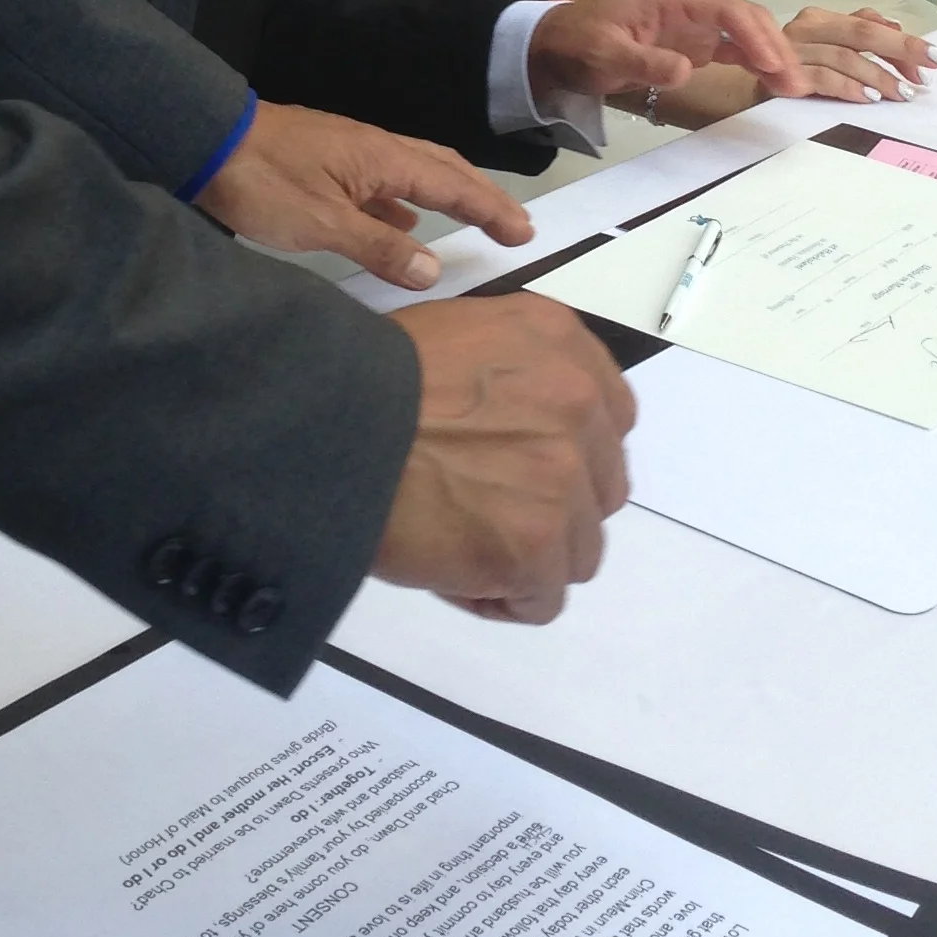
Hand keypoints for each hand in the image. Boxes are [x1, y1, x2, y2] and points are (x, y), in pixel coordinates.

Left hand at [196, 100, 529, 287]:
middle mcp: (374, 149)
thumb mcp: (323, 224)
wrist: (202, 143)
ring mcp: (349, 154)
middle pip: (441, 170)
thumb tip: (433, 270)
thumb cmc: (263, 183)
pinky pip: (380, 185)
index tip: (524, 232)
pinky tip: (399, 227)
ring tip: (469, 224)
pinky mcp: (326, 164)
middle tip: (513, 225)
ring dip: (445, 197)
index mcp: (382, 159)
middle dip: (480, 197)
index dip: (491, 209)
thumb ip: (379, 247)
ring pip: (412, 176)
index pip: (452, 185)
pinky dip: (401, 206)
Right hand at [374, 295, 634, 621]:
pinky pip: (542, 599)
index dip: (567, 454)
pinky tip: (452, 573)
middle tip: (482, 511)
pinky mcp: (536, 541)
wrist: (327, 424)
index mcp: (557, 340)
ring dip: (528, 558)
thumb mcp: (455, 336)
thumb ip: (513, 373)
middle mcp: (576, 400)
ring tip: (460, 545)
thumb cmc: (365, 383)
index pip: (609, 417)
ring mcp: (562, 474)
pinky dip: (500, 598)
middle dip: (551, 509)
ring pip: (579, 549)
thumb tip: (521, 429)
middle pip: (600, 488)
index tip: (517, 470)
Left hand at [526, 0, 811, 113]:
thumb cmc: (577, 45)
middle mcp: (691, 8)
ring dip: (772, 58)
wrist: (552, 48)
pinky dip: (755, 65)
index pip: (728, 11)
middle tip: (797, 85)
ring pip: (746, 36)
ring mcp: (694, 27)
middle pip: (746, 20)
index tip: (775, 66)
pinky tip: (773, 83)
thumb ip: (644, 62)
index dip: (756, 36)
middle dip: (775, 48)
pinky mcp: (691, 47)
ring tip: (795, 89)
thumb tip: (686, 70)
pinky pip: (733, 51)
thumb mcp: (603, 55)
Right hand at [776, 4, 936, 102]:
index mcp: (820, 19)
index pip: (868, 24)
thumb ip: (859, 32)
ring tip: (901, 94)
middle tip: (927, 72)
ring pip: (845, 57)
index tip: (934, 57)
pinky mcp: (783, 76)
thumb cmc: (795, 70)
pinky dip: (849, 87)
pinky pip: (822, 78)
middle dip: (900, 51)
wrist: (749, 93)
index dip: (903, 41)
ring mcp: (792, 52)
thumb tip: (896, 26)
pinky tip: (869, 98)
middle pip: (861, 33)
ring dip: (878, 77)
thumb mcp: (829, 48)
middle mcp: (805, 28)